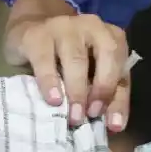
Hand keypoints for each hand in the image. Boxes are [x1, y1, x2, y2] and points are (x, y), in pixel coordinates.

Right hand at [5, 0, 130, 128]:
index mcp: (111, 36)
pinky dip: (50, 82)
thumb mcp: (89, 75)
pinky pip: (45, 59)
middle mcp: (92, 26)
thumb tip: (114, 126)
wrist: (27, 33)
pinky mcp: (36, 34)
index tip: (112, 125)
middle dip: (103, 87)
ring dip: (77, 90)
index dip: (119, 99)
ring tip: (74, 116)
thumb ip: (104, 96)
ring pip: (76, 57)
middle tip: (92, 114)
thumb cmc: (64, 60)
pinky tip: (54, 99)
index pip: (122, 69)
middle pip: (108, 52)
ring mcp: (63, 26)